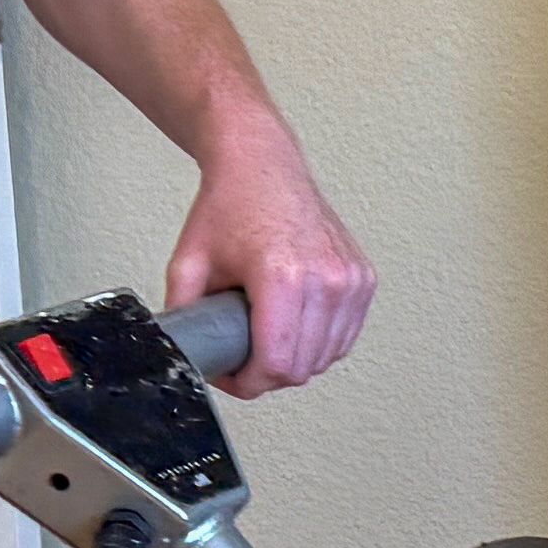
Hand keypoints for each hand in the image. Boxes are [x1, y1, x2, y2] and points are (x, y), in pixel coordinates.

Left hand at [164, 114, 373, 395]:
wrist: (263, 164)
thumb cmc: (230, 206)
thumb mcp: (187, 264)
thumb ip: (183, 318)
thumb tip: (186, 357)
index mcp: (283, 277)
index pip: (276, 365)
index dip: (248, 383)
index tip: (232, 375)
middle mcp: (326, 279)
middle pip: (302, 369)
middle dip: (268, 375)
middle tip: (244, 357)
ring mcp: (350, 280)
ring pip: (326, 358)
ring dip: (296, 359)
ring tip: (268, 336)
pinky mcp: (364, 279)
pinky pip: (344, 338)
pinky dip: (320, 342)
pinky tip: (294, 324)